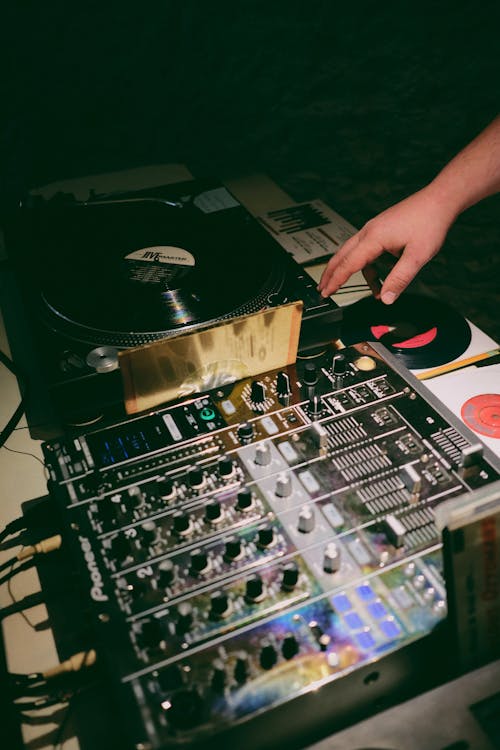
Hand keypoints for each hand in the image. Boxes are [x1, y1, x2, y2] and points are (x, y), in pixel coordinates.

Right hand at [318, 186, 456, 303]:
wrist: (439, 201)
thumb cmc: (429, 223)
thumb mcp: (417, 256)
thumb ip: (400, 279)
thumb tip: (386, 299)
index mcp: (373, 238)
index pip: (347, 264)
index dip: (335, 281)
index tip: (326, 293)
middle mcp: (369, 232)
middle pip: (341, 256)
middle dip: (331, 274)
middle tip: (323, 290)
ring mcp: (374, 229)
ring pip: (354, 253)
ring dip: (357, 272)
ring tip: (371, 290)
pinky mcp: (381, 229)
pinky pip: (367, 250)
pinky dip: (371, 266)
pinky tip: (383, 277)